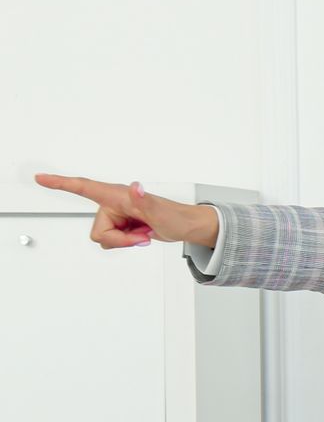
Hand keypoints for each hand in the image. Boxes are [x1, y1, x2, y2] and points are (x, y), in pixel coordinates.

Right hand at [34, 173, 217, 250]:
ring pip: (104, 238)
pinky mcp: (119, 225)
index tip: (41, 178)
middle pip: (98, 231)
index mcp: (117, 195)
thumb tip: (136, 187)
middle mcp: (112, 204)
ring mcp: (115, 215)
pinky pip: (112, 240)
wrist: (184, 227)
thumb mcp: (161, 213)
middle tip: (142, 235)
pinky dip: (126, 242)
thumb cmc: (175, 217)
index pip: (84, 187)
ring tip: (142, 233)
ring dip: (124, 241)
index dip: (61, 183)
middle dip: (119, 240)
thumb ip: (145, 201)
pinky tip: (139, 235)